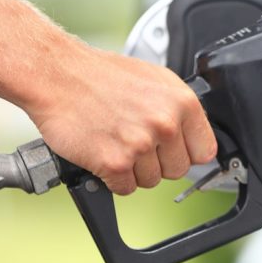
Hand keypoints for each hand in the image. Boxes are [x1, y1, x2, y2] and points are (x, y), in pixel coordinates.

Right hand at [24, 44, 216, 194]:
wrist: (57, 74)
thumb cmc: (101, 76)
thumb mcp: (155, 80)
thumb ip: (178, 110)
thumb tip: (193, 137)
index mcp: (182, 102)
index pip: (204, 151)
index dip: (186, 153)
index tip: (173, 151)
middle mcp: (165, 124)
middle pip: (177, 170)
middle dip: (157, 162)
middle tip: (134, 140)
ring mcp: (141, 144)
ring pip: (151, 181)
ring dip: (133, 170)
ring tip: (116, 141)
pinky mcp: (115, 163)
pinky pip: (125, 188)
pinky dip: (112, 178)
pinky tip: (103, 152)